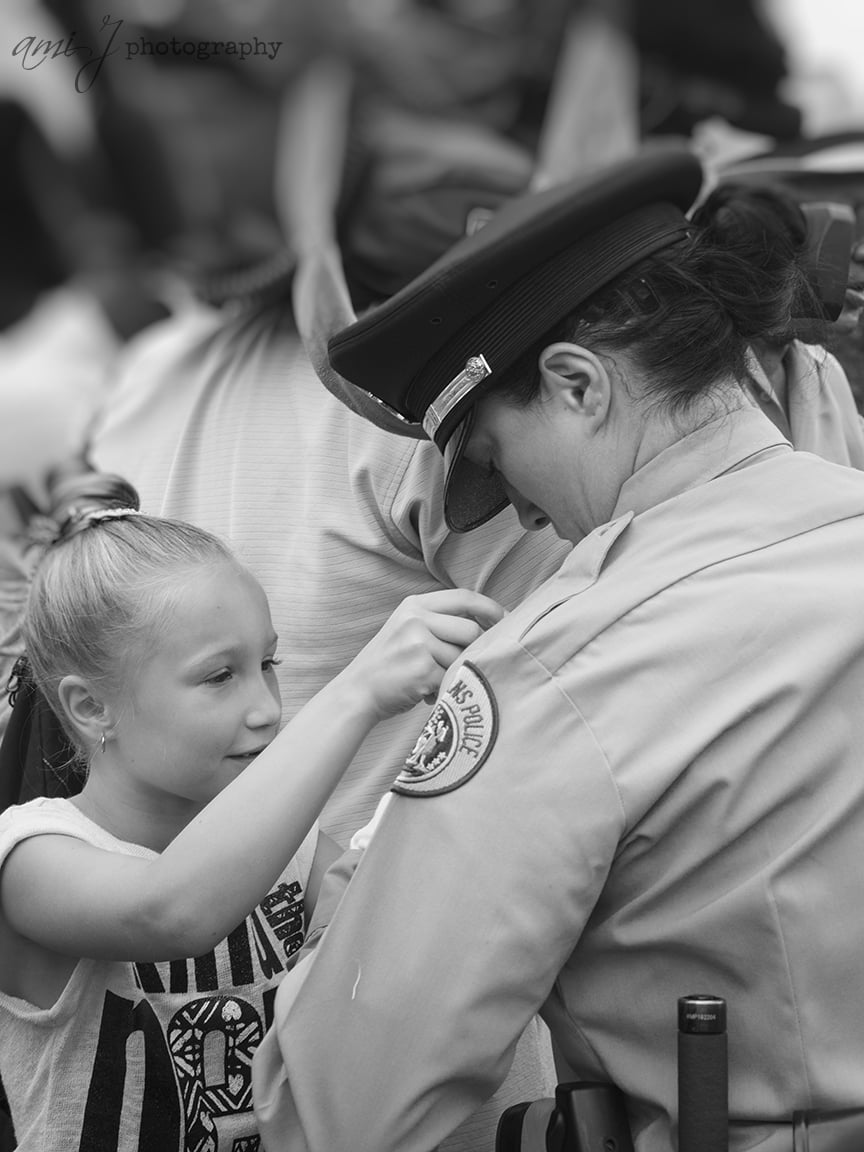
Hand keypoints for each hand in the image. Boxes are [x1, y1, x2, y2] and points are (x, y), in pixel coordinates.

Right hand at [344, 590, 504, 720]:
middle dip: (474, 651)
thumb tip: (488, 625)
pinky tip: (426, 693)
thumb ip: (439, 622)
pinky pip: (452, 677)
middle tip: (465, 665)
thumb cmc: (389, 665)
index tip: (506, 621)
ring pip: (463, 657)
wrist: (357, 692)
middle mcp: (415, 619)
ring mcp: (418, 643)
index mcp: (414, 605)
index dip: (490, 608)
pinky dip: (445, 689)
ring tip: (434, 681)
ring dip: (455, 673)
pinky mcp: (422, 668)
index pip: (464, 597)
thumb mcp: (407, 629)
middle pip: (471, 630)